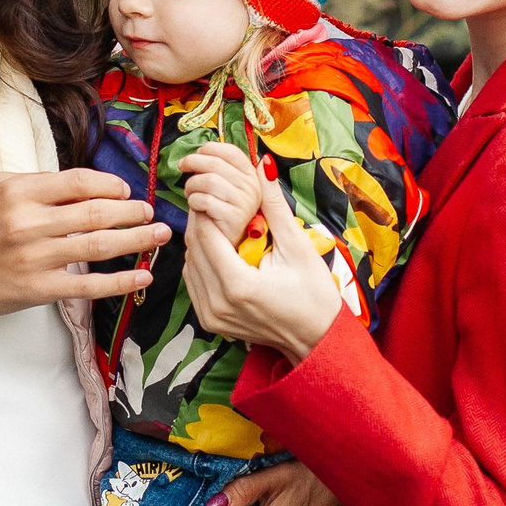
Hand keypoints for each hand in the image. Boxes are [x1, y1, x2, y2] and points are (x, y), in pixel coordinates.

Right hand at [0, 169, 169, 331]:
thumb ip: (37, 186)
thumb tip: (85, 187)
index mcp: (18, 191)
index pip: (78, 182)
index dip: (110, 185)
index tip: (126, 190)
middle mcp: (29, 222)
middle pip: (96, 212)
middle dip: (133, 211)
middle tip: (152, 211)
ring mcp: (35, 258)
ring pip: (99, 246)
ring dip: (136, 240)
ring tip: (160, 235)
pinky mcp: (38, 289)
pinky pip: (89, 285)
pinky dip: (120, 281)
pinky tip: (142, 276)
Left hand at [178, 142, 260, 235]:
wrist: (228, 242)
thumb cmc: (222, 212)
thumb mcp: (225, 186)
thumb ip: (217, 169)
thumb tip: (197, 153)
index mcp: (251, 175)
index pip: (231, 151)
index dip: (210, 148)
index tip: (196, 153)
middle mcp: (251, 186)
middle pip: (215, 163)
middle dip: (193, 162)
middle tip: (182, 166)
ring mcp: (245, 202)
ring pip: (208, 180)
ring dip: (191, 184)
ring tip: (189, 192)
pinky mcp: (234, 217)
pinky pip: (205, 200)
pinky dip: (194, 200)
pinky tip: (195, 205)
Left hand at [178, 154, 345, 360]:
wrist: (316, 339)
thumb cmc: (314, 295)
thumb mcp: (299, 248)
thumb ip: (275, 206)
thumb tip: (264, 166)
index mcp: (238, 285)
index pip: (206, 235)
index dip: (206, 208)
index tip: (214, 192)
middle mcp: (218, 304)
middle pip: (193, 249)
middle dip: (200, 222)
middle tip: (211, 202)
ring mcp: (211, 316)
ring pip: (189, 265)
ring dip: (198, 242)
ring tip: (215, 224)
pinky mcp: (209, 322)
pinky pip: (193, 283)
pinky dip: (199, 263)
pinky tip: (216, 250)